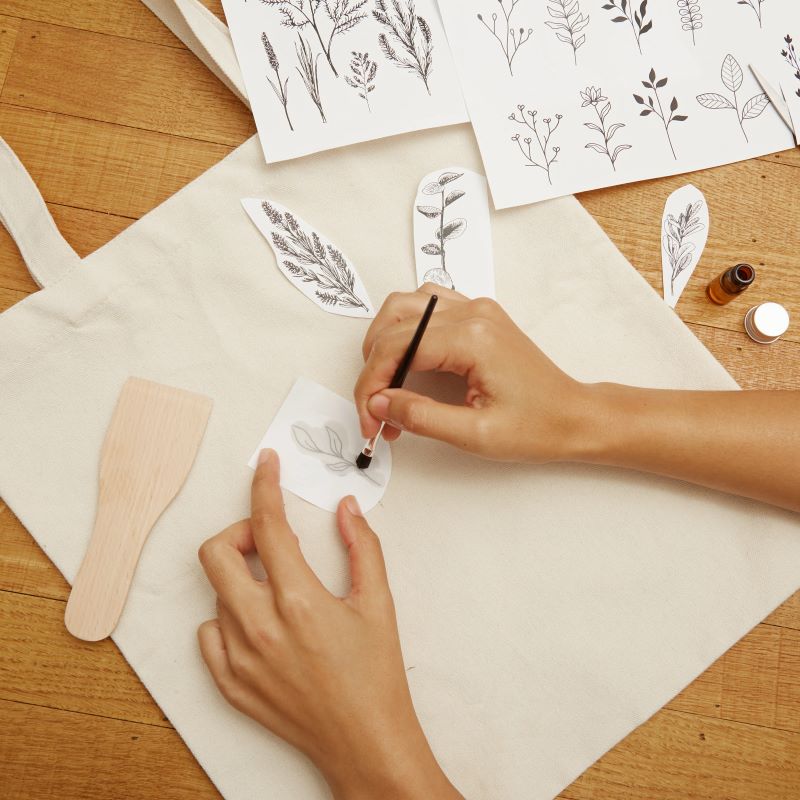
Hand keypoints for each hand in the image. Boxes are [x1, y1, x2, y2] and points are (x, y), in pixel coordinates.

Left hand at [197, 449, 461, 799]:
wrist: (365, 743)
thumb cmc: (375, 676)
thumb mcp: (379, 603)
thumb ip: (363, 546)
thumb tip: (346, 509)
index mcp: (298, 601)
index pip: (267, 524)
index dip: (264, 485)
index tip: (265, 466)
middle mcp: (259, 627)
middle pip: (215, 553)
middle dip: (238, 532)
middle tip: (268, 541)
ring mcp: (239, 659)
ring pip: (216, 593)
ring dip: (242, 578)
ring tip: (276, 590)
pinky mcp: (231, 684)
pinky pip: (209, 634)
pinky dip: (228, 618)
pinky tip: (259, 624)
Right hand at [354, 285, 589, 462]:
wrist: (573, 416)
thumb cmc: (536, 426)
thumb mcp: (475, 434)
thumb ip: (420, 417)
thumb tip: (378, 403)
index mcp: (472, 338)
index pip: (396, 348)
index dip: (371, 386)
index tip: (369, 421)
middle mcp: (473, 313)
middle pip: (394, 325)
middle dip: (373, 370)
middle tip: (374, 412)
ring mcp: (477, 310)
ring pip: (405, 306)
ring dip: (384, 341)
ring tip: (384, 383)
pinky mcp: (479, 316)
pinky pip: (427, 306)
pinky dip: (406, 330)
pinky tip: (407, 361)